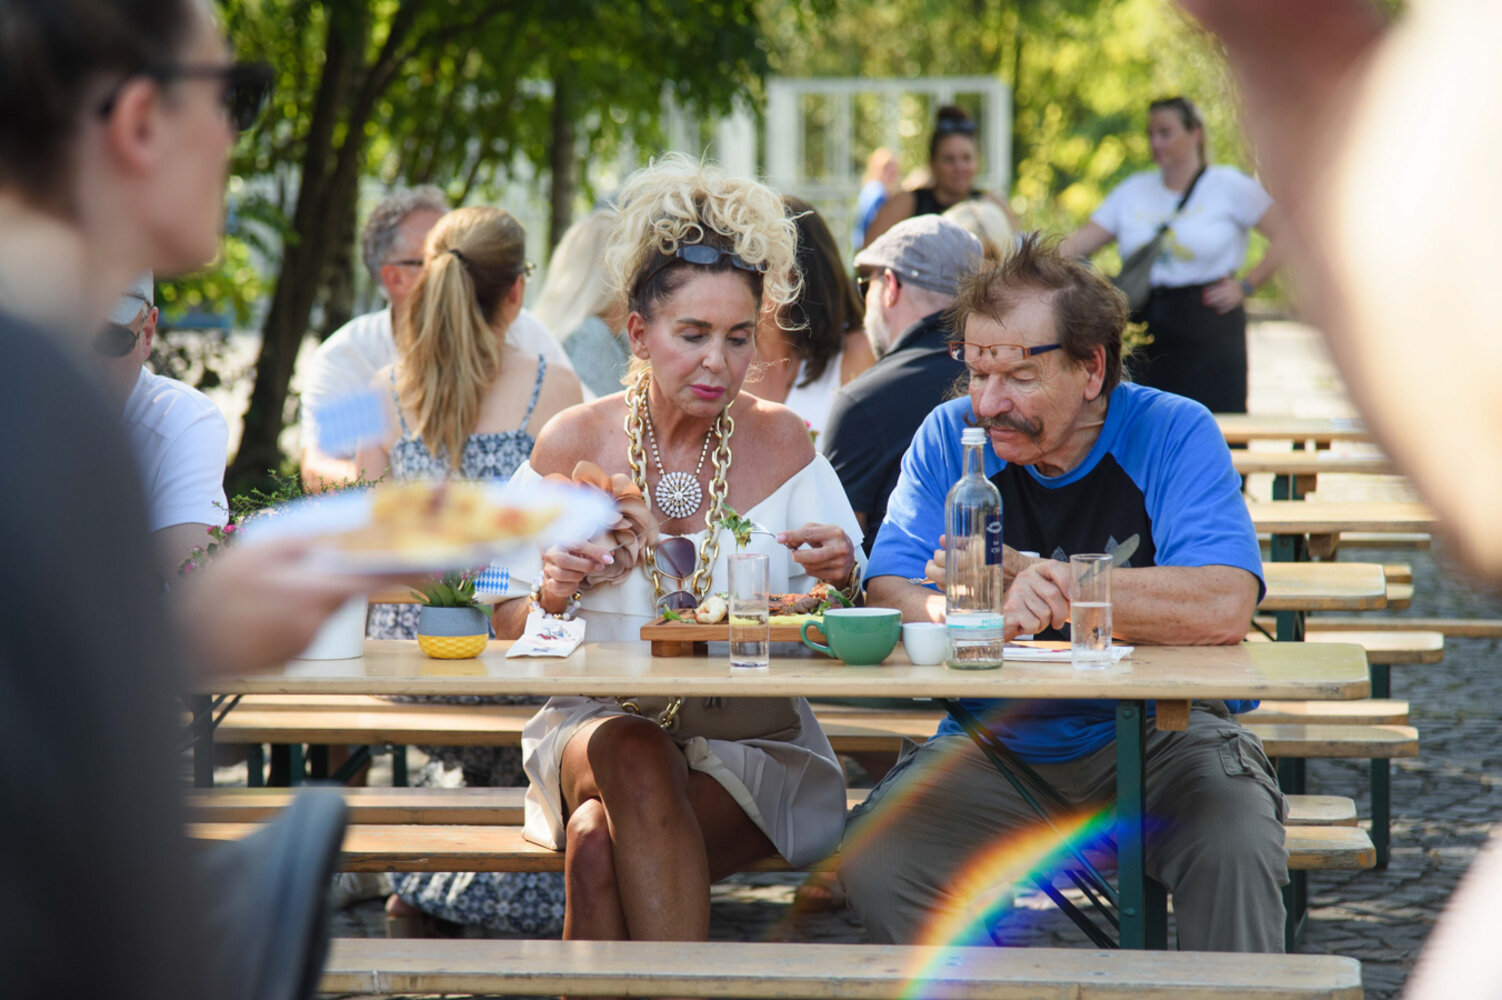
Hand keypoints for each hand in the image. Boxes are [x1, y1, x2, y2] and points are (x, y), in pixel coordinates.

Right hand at [173, 538, 402, 675]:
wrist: (183, 645)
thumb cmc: (216, 595)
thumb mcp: (258, 553)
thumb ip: (301, 543)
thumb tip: (332, 538)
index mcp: (314, 590)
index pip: (374, 577)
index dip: (408, 570)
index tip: (439, 566)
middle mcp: (317, 619)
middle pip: (347, 589)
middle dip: (344, 575)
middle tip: (337, 568)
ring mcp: (305, 639)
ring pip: (321, 606)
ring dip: (305, 594)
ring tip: (261, 592)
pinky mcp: (293, 653)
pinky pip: (303, 624)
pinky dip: (289, 614)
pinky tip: (257, 612)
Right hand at [539, 540, 614, 610]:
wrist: (557, 578)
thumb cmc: (573, 563)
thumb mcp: (584, 555)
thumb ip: (595, 554)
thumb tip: (610, 555)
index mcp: (562, 543)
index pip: (578, 545)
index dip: (595, 552)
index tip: (608, 559)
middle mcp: (551, 555)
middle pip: (564, 560)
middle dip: (585, 566)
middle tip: (598, 568)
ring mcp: (548, 569)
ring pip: (561, 574)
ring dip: (577, 576)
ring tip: (581, 575)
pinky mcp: (548, 583)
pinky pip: (559, 586)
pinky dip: (570, 586)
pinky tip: (573, 583)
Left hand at [778, 523, 855, 585]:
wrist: (848, 553)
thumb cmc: (830, 540)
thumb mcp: (819, 530)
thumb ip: (803, 533)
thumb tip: (787, 541)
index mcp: (835, 532)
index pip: (809, 534)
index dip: (793, 536)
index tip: (780, 538)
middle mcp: (840, 547)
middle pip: (812, 556)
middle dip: (798, 555)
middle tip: (794, 553)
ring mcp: (840, 562)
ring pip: (811, 566)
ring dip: (803, 562)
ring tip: (807, 557)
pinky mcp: (838, 574)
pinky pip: (814, 573)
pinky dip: (809, 569)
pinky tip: (814, 564)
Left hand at [928, 538, 1033, 591]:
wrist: (1022, 576)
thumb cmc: (1004, 557)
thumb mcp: (987, 543)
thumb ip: (964, 541)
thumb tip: (942, 539)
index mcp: (975, 558)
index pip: (946, 559)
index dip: (937, 556)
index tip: (938, 553)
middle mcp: (972, 574)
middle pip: (940, 574)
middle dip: (930, 568)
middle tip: (931, 563)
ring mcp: (972, 587)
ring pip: (944, 585)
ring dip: (935, 577)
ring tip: (935, 569)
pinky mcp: (975, 597)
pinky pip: (953, 594)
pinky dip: (945, 587)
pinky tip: (945, 581)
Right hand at [1003, 560, 1071, 640]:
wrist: (1001, 623)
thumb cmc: (1027, 611)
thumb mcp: (1043, 597)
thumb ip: (1060, 594)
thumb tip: (1085, 601)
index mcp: (1035, 571)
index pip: (1054, 567)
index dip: (1067, 582)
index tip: (1073, 598)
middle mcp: (1024, 578)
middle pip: (1054, 594)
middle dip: (1061, 613)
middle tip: (1058, 623)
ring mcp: (1016, 593)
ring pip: (1045, 612)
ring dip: (1044, 623)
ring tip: (1032, 620)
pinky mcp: (1010, 609)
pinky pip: (1034, 623)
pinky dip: (1032, 629)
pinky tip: (1023, 625)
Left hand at [1202, 277, 1245, 314]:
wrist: (1246, 287)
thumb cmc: (1235, 284)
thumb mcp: (1230, 280)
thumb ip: (1224, 279)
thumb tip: (1220, 275)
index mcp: (1227, 286)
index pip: (1217, 289)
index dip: (1210, 291)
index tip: (1204, 293)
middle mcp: (1230, 292)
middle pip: (1219, 296)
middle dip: (1211, 299)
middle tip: (1204, 301)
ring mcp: (1233, 298)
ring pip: (1223, 302)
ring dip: (1216, 304)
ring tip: (1210, 305)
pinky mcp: (1235, 303)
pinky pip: (1229, 307)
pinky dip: (1224, 310)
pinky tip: (1218, 312)